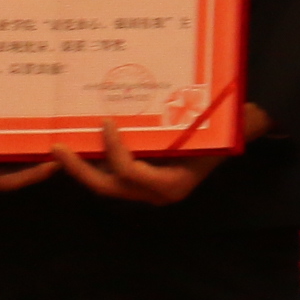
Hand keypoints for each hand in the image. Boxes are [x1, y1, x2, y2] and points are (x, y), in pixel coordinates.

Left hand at [54, 103, 267, 206]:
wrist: (242, 131)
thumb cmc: (230, 126)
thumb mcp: (214, 124)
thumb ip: (189, 121)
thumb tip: (175, 106)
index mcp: (172, 184)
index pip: (129, 172)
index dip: (114, 148)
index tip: (107, 121)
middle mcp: (157, 194)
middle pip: (107, 186)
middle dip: (79, 169)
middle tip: (57, 149)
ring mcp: (149, 190)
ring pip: (107, 184)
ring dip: (82, 167)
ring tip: (61, 149)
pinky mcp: (144, 182)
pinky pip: (114, 175)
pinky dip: (97, 161)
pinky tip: (84, 144)